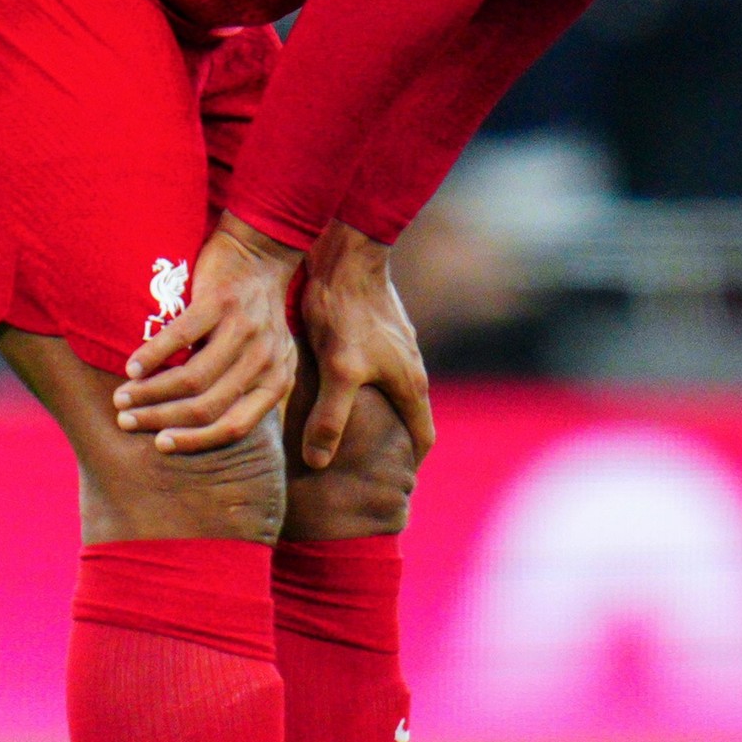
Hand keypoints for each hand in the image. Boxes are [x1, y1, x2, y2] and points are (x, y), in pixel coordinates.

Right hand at [113, 216, 300, 454]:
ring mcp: (244, 329)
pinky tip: (131, 366)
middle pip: (207, 406)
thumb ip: (245, 393)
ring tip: (123, 398)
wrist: (261, 256)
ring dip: (150, 392)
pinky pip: (180, 337)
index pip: (234, 426)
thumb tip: (201, 434)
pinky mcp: (221, 302)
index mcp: (277, 380)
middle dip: (161, 419)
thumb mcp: (265, 359)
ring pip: (191, 378)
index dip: (193, 440)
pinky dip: (152, 355)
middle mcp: (265, 359)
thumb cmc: (253, 317)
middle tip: (127, 421)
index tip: (160, 444)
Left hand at [296, 222, 435, 471]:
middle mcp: (410, 368)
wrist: (346, 255)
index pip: (422, 437)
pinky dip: (359, 390)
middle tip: (360, 469)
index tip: (389, 486)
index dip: (409, 464)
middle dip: (389, 444)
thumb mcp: (338, 370)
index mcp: (411, 384)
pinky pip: (373, 372)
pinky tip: (328, 393)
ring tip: (341, 435)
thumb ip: (330, 418)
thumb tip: (319, 463)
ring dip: (373, 415)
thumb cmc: (347, 312)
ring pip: (389, 393)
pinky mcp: (376, 332)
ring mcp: (395, 348)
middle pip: (406, 417)